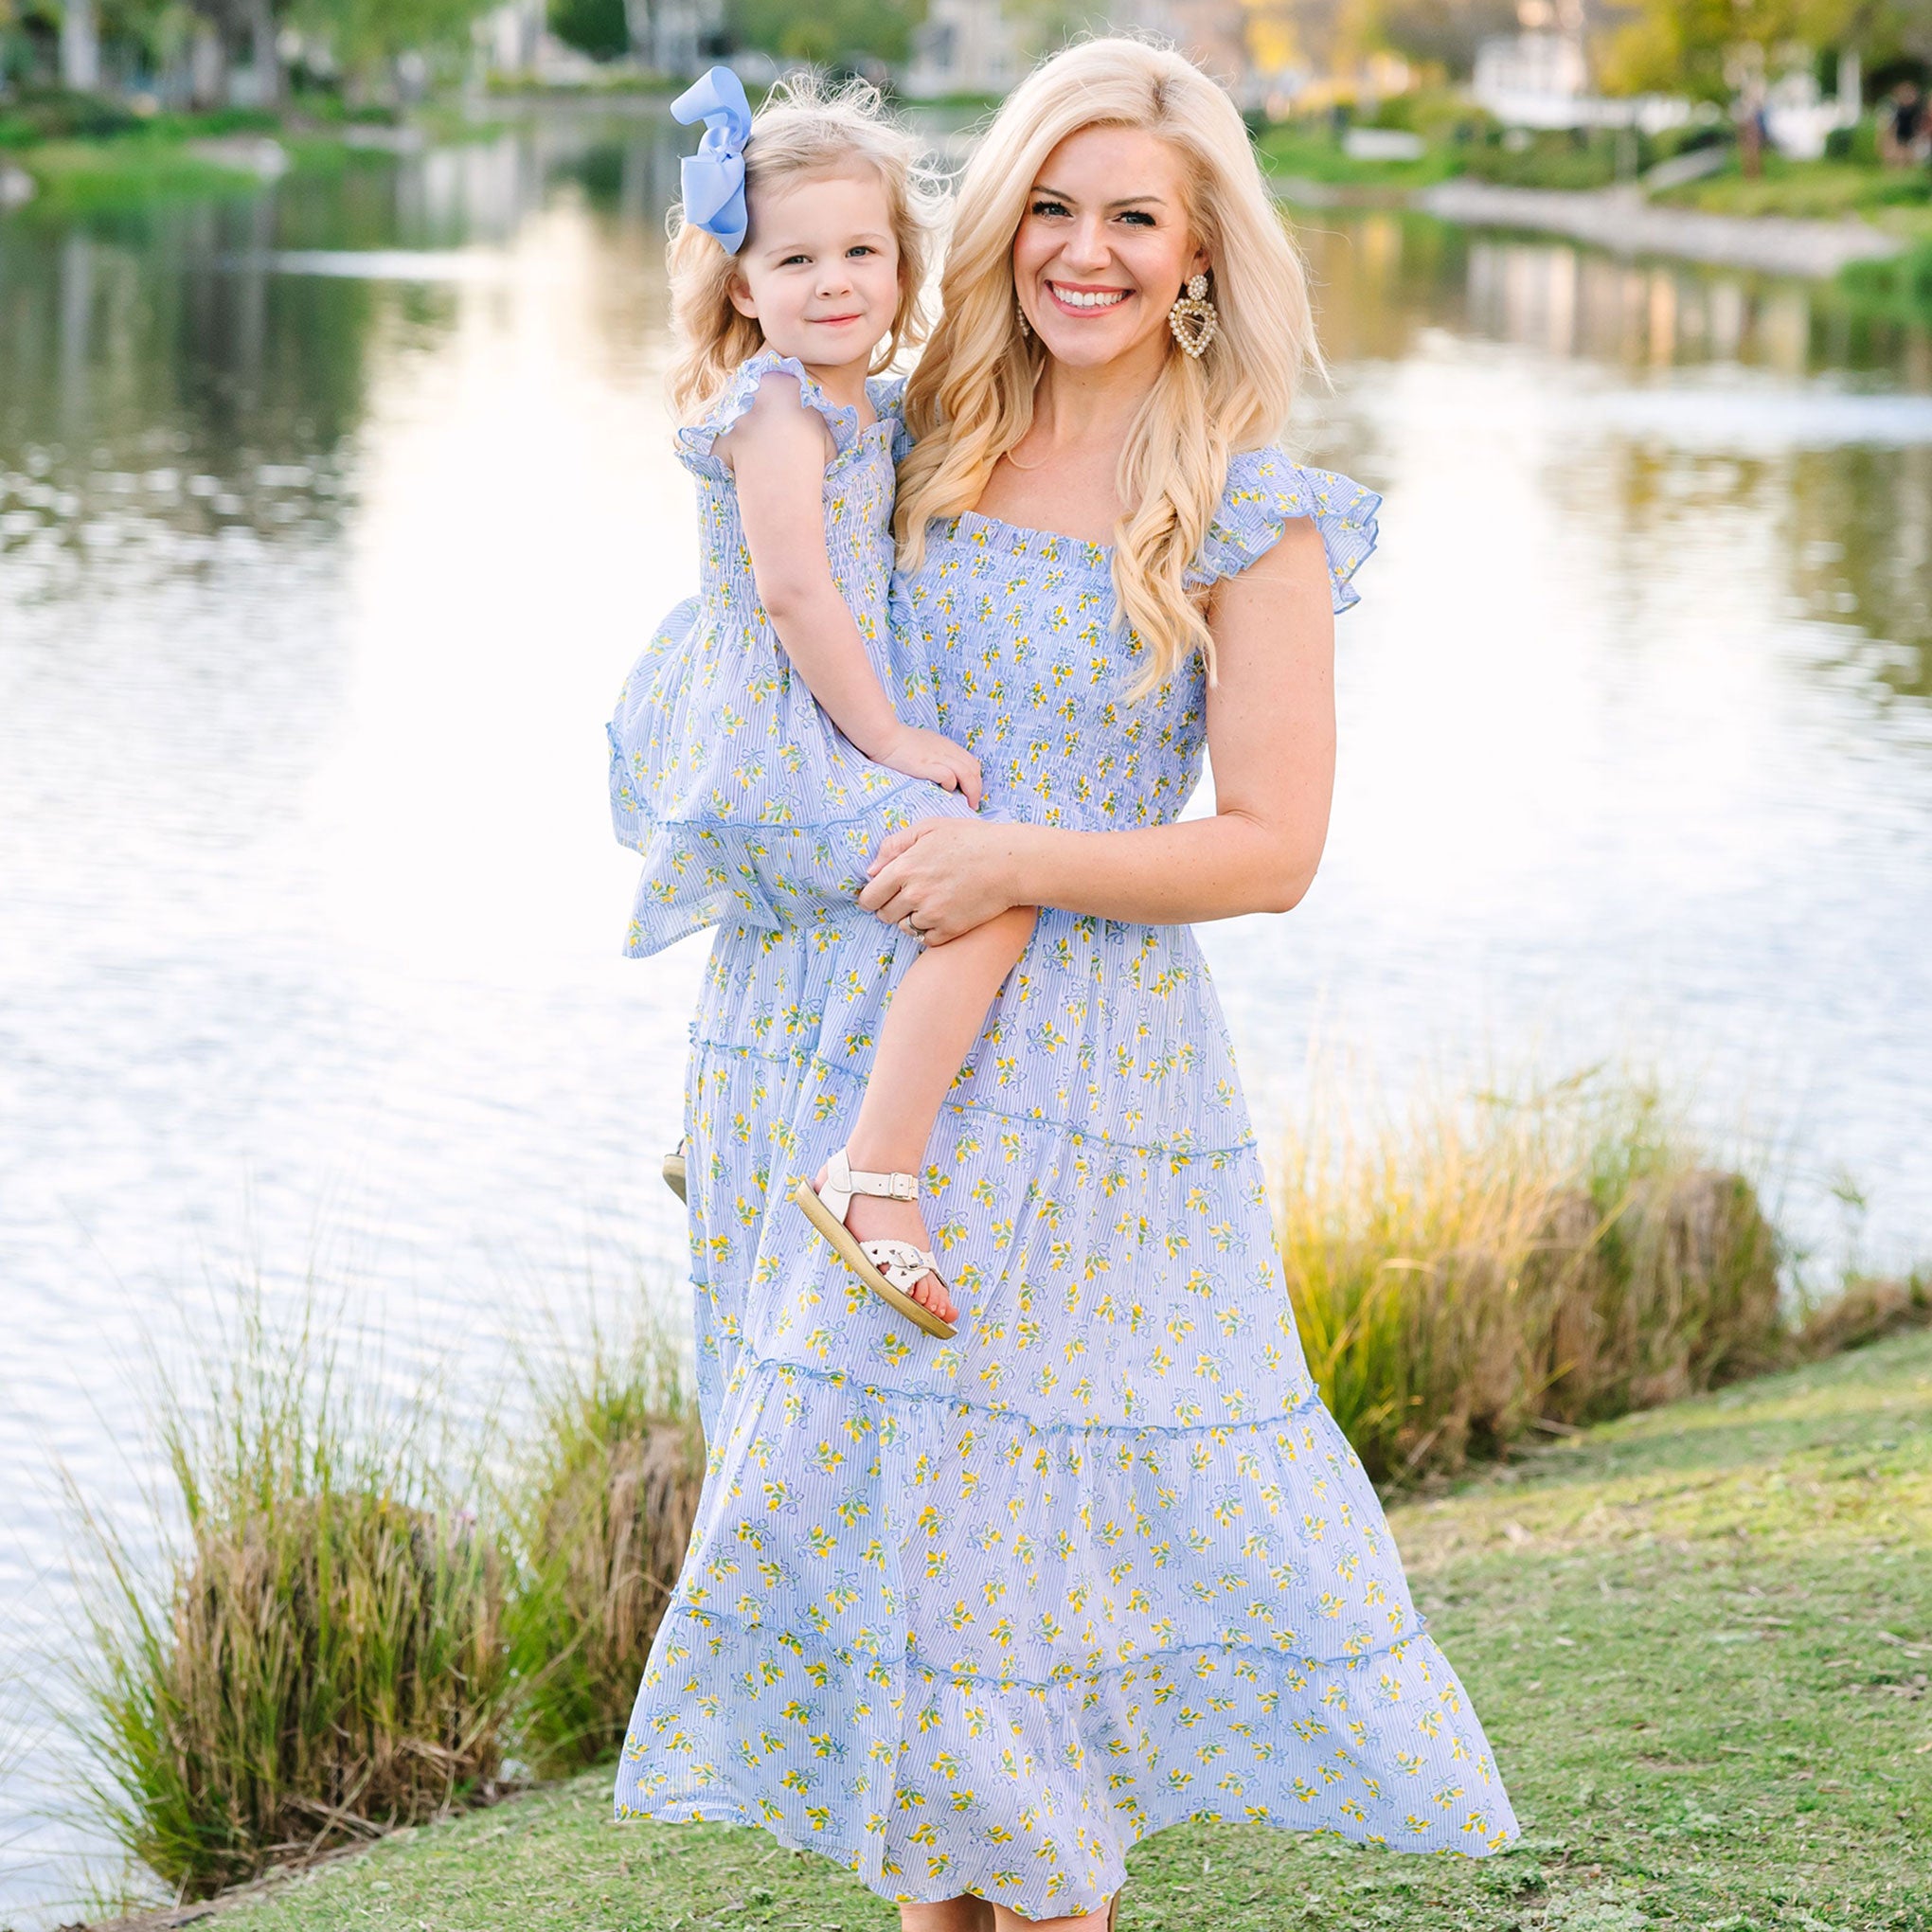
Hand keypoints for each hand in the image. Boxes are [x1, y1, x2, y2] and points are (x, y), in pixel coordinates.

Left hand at [860, 817, 1019, 944]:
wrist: (1009, 862)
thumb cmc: (971, 840)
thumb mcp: (929, 828)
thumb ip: (895, 845)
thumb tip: (871, 870)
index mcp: (904, 868)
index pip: (869, 897)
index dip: (870, 898)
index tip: (878, 897)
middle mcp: (914, 894)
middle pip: (884, 915)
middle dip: (891, 907)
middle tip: (908, 897)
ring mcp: (932, 915)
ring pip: (905, 928)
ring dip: (910, 919)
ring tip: (928, 904)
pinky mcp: (950, 930)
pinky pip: (925, 939)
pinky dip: (929, 931)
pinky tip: (940, 915)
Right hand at [874, 726, 982, 811]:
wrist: (884, 737)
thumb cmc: (899, 743)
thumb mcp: (925, 745)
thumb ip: (936, 755)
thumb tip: (944, 773)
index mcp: (946, 745)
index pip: (971, 763)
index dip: (976, 780)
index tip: (972, 793)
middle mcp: (946, 750)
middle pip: (973, 769)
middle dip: (977, 788)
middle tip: (973, 804)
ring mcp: (937, 757)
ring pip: (966, 773)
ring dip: (971, 791)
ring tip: (968, 805)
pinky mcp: (926, 765)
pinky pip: (948, 776)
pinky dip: (952, 785)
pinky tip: (947, 791)